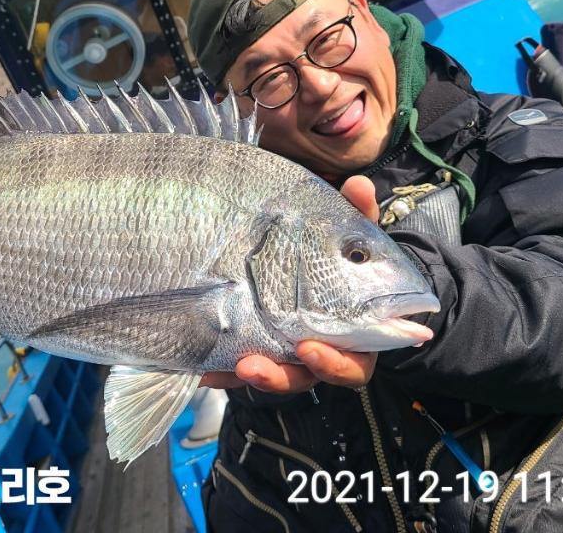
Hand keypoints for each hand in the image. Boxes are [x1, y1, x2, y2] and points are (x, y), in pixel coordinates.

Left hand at [199, 176, 379, 393]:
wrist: (314, 257)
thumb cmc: (339, 252)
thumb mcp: (349, 230)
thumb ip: (357, 211)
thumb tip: (359, 185)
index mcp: (353, 333)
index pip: (353, 360)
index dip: (335, 362)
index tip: (309, 347)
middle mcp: (321, 350)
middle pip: (307, 377)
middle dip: (283, 376)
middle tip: (258, 364)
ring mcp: (288, 354)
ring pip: (275, 376)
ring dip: (256, 376)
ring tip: (236, 365)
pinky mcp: (258, 350)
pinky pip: (240, 371)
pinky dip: (223, 373)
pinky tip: (203, 370)